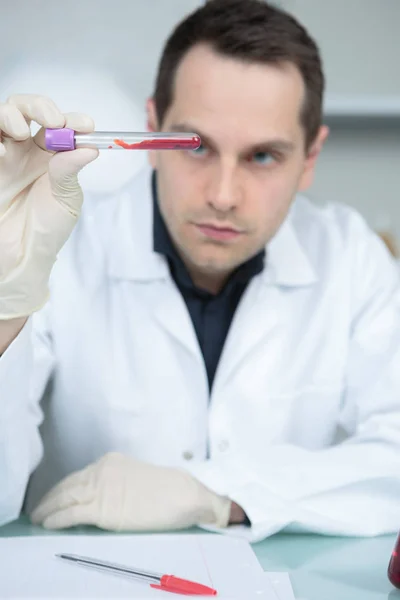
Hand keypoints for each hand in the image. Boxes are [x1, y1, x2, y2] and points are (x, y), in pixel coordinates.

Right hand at [0, 94, 97, 319]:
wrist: (20, 256)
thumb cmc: (46, 230)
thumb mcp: (66, 201)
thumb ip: (69, 172)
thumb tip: (89, 147)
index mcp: (51, 156)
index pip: (62, 126)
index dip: (74, 120)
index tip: (87, 126)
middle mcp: (25, 150)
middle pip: (27, 109)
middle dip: (40, 106)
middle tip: (52, 121)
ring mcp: (3, 156)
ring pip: (2, 116)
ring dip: (11, 114)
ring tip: (20, 132)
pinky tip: (1, 148)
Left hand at [30, 452, 231, 530]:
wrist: (183, 494)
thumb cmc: (169, 489)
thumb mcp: (138, 477)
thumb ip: (119, 481)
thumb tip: (107, 493)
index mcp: (112, 462)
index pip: (80, 475)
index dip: (63, 487)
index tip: (53, 497)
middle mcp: (102, 471)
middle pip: (68, 485)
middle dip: (50, 498)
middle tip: (38, 510)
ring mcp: (102, 489)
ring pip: (65, 498)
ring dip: (48, 508)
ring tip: (38, 518)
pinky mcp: (103, 509)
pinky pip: (72, 514)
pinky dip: (56, 519)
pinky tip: (48, 524)